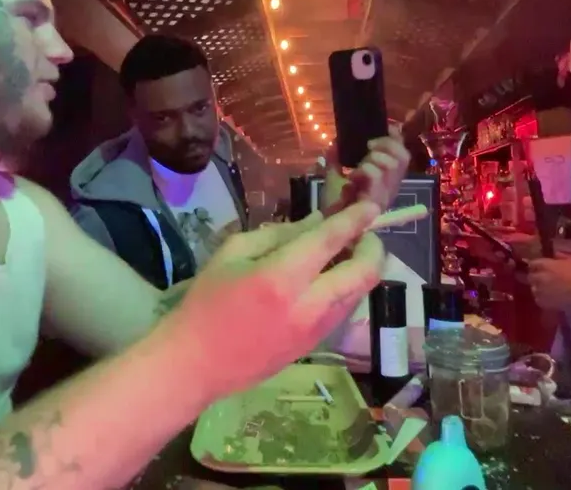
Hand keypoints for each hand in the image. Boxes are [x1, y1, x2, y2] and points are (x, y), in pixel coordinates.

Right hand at [161, 201, 384, 397]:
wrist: (197, 363)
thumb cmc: (206, 302)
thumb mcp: (231, 254)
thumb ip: (277, 235)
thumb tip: (316, 222)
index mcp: (280, 277)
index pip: (330, 240)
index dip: (355, 220)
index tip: (371, 206)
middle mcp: (307, 304)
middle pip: (364, 273)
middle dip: (373, 247)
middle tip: (362, 234)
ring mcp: (316, 330)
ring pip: (360, 293)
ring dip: (362, 269)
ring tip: (346, 255)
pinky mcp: (315, 345)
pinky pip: (344, 310)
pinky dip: (347, 289)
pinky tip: (330, 280)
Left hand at [321, 126, 412, 213]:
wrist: (328, 225)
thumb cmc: (334, 202)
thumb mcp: (335, 174)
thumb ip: (337, 158)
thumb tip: (336, 141)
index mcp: (387, 178)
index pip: (402, 153)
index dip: (396, 138)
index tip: (386, 127)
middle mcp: (392, 186)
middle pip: (404, 157)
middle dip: (387, 144)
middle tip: (368, 146)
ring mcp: (386, 194)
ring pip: (393, 164)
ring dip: (376, 158)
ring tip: (360, 166)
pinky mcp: (376, 201)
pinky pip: (377, 176)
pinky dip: (365, 169)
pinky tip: (354, 176)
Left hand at [529, 252, 570, 313]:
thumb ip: (562, 257)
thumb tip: (556, 255)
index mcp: (547, 265)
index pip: (533, 263)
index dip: (535, 265)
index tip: (539, 266)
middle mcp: (541, 278)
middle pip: (531, 277)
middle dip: (535, 277)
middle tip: (542, 278)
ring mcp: (543, 292)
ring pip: (533, 290)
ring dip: (538, 288)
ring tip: (546, 289)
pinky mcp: (547, 304)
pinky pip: (539, 301)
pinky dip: (542, 299)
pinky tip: (550, 299)